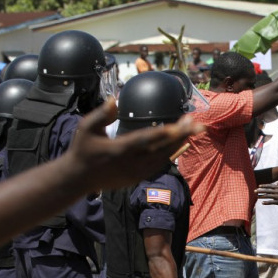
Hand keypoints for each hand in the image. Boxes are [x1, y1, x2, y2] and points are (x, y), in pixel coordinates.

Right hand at [66, 99, 203, 191]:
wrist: (78, 178)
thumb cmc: (82, 149)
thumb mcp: (86, 128)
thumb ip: (101, 114)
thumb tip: (115, 99)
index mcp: (119, 150)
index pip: (145, 140)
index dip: (163, 133)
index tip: (179, 126)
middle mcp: (131, 163)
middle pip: (162, 148)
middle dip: (181, 135)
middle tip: (199, 124)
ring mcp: (137, 172)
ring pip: (164, 157)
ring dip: (180, 142)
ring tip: (193, 127)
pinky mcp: (139, 177)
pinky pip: (161, 165)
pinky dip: (173, 154)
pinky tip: (183, 143)